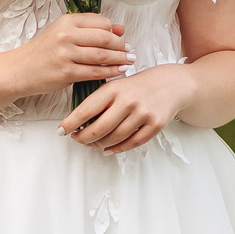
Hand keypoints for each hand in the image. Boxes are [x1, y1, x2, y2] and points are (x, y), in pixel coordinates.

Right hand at [16, 13, 130, 95]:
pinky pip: (95, 72)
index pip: (101, 22)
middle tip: (129, 52)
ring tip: (128, 61)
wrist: (20, 70)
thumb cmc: (44, 51)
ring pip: (102, 55)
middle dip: (121, 46)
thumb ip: (91, 29)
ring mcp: (65, 54)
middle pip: (105, 38)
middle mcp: (66, 35)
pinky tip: (118, 71)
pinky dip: (110, 72)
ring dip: (119, 59)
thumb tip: (121, 28)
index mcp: (67, 21)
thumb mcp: (65, 33)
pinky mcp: (66, 72)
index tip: (121, 39)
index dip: (115, 32)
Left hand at [60, 63, 190, 154]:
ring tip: (93, 144)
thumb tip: (78, 121)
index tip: (62, 131)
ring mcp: (143, 113)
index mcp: (114, 88)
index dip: (71, 123)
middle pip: (99, 129)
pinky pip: (132, 143)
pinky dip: (118, 149)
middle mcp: (128, 101)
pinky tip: (109, 149)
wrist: (172, 84)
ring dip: (99, 145)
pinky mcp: (155, 125)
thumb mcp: (118, 84)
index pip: (86, 109)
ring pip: (114, 138)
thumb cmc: (139, 86)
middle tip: (78, 140)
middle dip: (84, 138)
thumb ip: (101, 100)